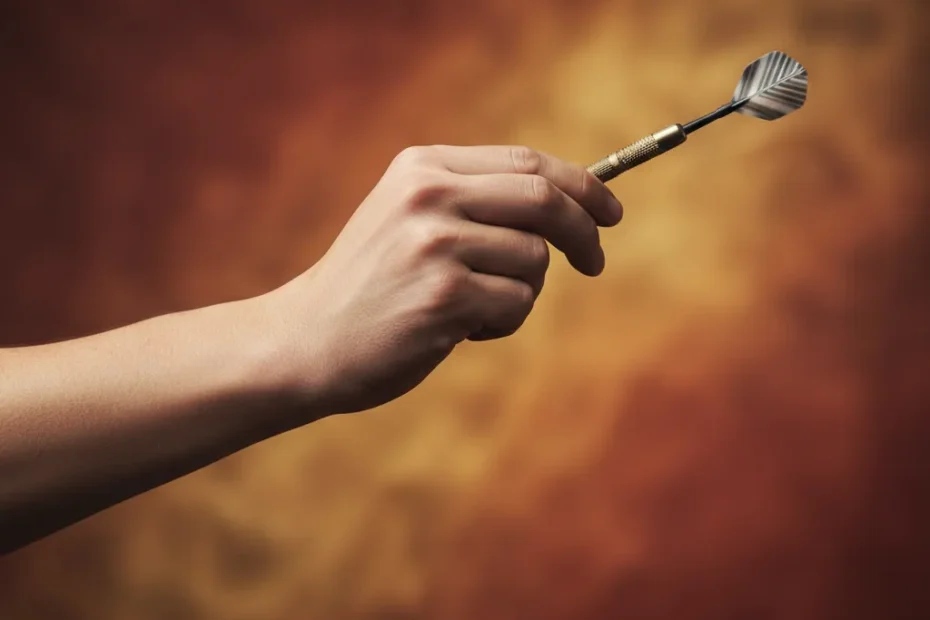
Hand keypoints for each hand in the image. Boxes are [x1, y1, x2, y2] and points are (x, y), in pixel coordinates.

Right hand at [262, 145, 623, 414]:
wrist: (305, 341)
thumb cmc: (370, 286)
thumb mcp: (409, 219)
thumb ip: (474, 201)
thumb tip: (570, 202)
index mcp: (422, 166)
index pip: (527, 161)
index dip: (581, 185)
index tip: (609, 212)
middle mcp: (428, 194)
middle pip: (545, 199)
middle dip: (585, 231)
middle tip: (595, 262)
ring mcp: (435, 243)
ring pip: (535, 259)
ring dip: (520, 291)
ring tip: (471, 308)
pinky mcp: (444, 295)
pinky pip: (518, 304)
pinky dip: (502, 323)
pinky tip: (457, 330)